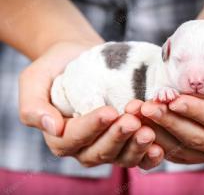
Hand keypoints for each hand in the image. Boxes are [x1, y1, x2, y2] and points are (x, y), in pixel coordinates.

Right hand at [19, 41, 163, 168]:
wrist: (79, 57)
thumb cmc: (55, 68)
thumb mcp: (34, 80)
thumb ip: (33, 106)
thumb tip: (51, 127)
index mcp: (60, 137)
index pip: (73, 139)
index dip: (91, 128)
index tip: (108, 112)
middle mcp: (84, 146)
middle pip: (100, 152)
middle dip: (118, 137)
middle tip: (133, 120)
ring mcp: (107, 144)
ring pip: (121, 157)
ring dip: (136, 146)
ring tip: (149, 131)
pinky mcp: (126, 139)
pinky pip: (137, 155)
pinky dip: (148, 155)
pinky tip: (159, 146)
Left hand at [127, 46, 203, 163]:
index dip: (195, 110)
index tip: (174, 100)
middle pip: (197, 136)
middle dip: (169, 121)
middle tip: (147, 107)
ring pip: (181, 147)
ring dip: (157, 131)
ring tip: (138, 114)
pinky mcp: (192, 155)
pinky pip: (172, 152)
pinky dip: (155, 140)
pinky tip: (140, 126)